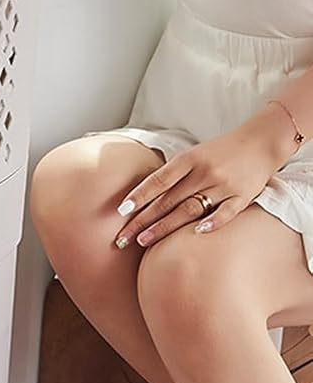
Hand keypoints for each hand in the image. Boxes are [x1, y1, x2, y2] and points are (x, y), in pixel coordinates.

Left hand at [113, 110, 294, 249]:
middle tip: (122, 238)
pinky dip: (212, 222)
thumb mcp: (192, 155)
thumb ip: (170, 174)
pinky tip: (195, 233)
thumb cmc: (219, 152)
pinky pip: (226, 213)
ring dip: (165, 226)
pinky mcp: (242, 196)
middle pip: (168, 200)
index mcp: (189, 159)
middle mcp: (204, 172)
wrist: (262, 141)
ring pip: (190, 209)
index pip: (159, 180)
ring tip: (144, 241)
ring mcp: (224, 185)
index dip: (139, 196)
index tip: (121, 211)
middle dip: (143, 220)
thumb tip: (139, 197)